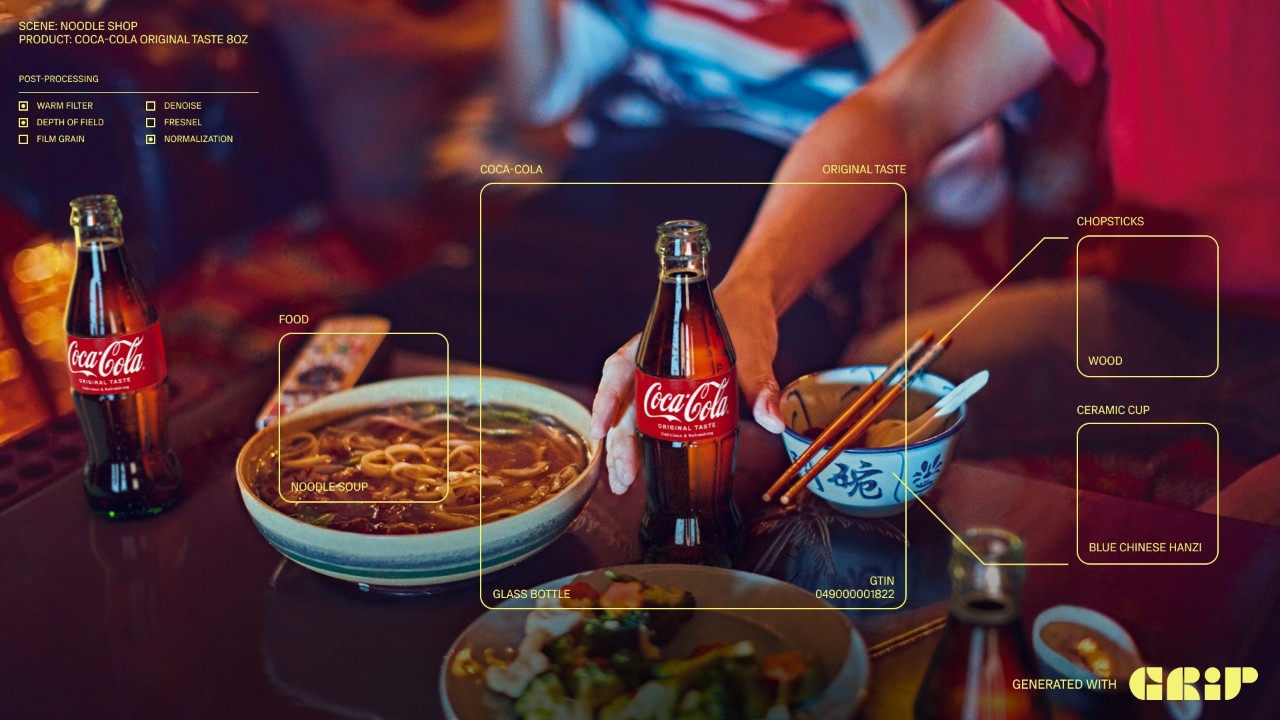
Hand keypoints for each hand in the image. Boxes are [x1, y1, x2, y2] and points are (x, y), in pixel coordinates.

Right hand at [588, 281, 785, 494]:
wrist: (752, 306)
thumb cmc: (744, 318)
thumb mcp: (754, 351)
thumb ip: (761, 387)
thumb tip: (773, 422)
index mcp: (659, 344)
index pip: (620, 368)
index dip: (607, 400)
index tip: (601, 430)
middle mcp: (652, 364)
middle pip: (624, 404)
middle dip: (618, 443)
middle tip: (623, 477)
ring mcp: (661, 381)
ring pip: (632, 417)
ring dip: (625, 449)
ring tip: (622, 483)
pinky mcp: (674, 395)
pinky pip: (650, 420)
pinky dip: (643, 444)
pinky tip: (641, 468)